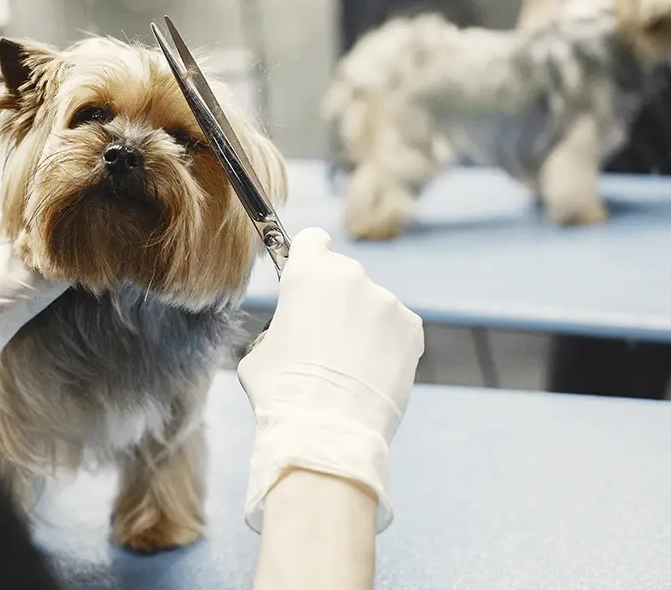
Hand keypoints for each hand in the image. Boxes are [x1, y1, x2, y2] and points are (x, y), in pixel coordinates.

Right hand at [238, 227, 423, 532]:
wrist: (327, 430)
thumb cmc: (281, 391)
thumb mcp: (258, 349)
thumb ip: (280, 324)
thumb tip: (289, 331)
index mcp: (308, 271)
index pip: (312, 240)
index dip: (307, 258)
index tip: (306, 280)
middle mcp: (351, 276)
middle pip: (343, 274)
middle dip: (334, 298)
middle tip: (321, 338)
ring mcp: (386, 301)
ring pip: (371, 304)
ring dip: (361, 323)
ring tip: (347, 367)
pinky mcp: (412, 328)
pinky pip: (395, 327)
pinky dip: (385, 344)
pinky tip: (370, 373)